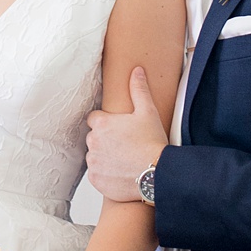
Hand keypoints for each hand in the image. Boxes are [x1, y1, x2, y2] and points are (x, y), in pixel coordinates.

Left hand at [86, 66, 167, 203]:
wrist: (157, 174)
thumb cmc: (152, 143)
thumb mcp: (148, 112)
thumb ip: (138, 90)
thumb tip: (136, 71)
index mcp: (101, 124)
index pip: (94, 119)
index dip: (107, 123)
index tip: (118, 129)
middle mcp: (93, 142)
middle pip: (94, 138)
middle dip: (105, 140)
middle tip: (125, 145)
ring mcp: (93, 162)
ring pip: (95, 156)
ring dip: (105, 157)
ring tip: (124, 159)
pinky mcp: (96, 180)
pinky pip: (97, 174)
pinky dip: (106, 174)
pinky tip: (121, 172)